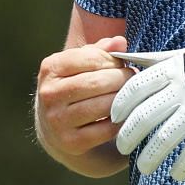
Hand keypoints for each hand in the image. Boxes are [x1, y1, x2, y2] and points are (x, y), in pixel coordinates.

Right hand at [35, 36, 132, 170]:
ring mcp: (58, 120)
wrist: (55, 132)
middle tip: (135, 80)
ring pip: (104, 105)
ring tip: (132, 95)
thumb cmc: (74, 91)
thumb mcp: (79, 67)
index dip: (113, 60)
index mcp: (50, 69)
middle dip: (123, 80)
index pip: (89, 58)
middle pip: (98, 82)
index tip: (123, 65)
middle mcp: (49, 94)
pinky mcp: (71, 142)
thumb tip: (120, 42)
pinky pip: (107, 128)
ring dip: (125, 99)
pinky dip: (121, 121)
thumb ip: (99, 51)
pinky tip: (125, 114)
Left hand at [109, 25, 184, 180]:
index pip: (134, 89)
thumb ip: (166, 63)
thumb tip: (138, 64)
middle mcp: (180, 91)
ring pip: (163, 139)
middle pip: (143, 118)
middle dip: (127, 136)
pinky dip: (182, 165)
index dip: (120, 105)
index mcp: (172, 70)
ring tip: (143, 168)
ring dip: (150, 157)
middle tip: (121, 148)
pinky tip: (176, 174)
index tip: (113, 117)